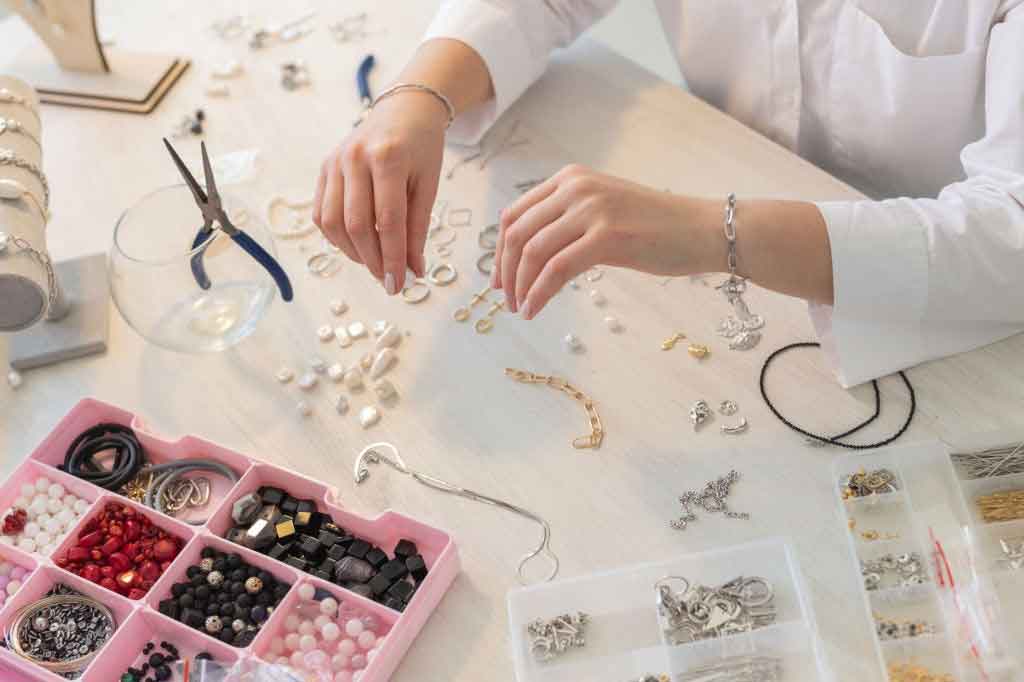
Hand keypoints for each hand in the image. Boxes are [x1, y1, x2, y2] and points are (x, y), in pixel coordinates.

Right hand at [313, 94, 447, 293]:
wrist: (403, 110)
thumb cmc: (422, 148)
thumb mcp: (428, 185)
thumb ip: (418, 228)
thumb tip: (413, 271)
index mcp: (388, 158)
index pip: (388, 220)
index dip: (393, 257)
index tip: (400, 284)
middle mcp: (355, 158)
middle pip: (356, 224)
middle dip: (373, 260)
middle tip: (389, 281)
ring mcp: (335, 162)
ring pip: (333, 222)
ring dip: (353, 252)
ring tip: (375, 263)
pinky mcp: (324, 169)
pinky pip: (322, 213)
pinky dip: (336, 237)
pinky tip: (357, 245)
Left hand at [493, 165, 720, 318]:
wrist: (702, 229)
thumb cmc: (656, 227)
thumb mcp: (603, 212)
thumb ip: (568, 222)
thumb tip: (530, 254)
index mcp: (570, 178)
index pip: (515, 213)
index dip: (500, 251)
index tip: (501, 279)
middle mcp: (576, 187)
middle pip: (517, 232)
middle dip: (505, 271)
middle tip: (506, 300)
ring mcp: (591, 209)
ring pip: (532, 251)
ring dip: (520, 286)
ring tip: (520, 309)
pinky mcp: (607, 236)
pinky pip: (556, 269)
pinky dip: (539, 293)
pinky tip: (534, 310)